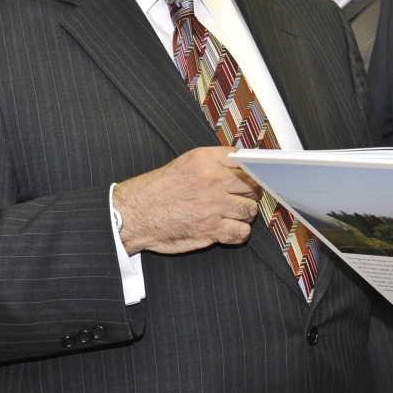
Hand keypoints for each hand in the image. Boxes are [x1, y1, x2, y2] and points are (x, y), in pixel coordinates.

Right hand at [113, 147, 262, 253]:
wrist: (135, 214)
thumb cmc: (158, 190)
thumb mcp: (185, 163)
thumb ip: (214, 160)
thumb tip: (242, 160)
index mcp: (205, 161)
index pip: (245, 160)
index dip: (254, 168)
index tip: (257, 174)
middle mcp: (212, 181)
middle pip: (253, 185)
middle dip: (251, 192)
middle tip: (242, 196)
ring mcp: (213, 206)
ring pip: (250, 209)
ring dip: (245, 213)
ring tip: (234, 213)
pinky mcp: (211, 229)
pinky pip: (241, 232)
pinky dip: (239, 232)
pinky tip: (231, 228)